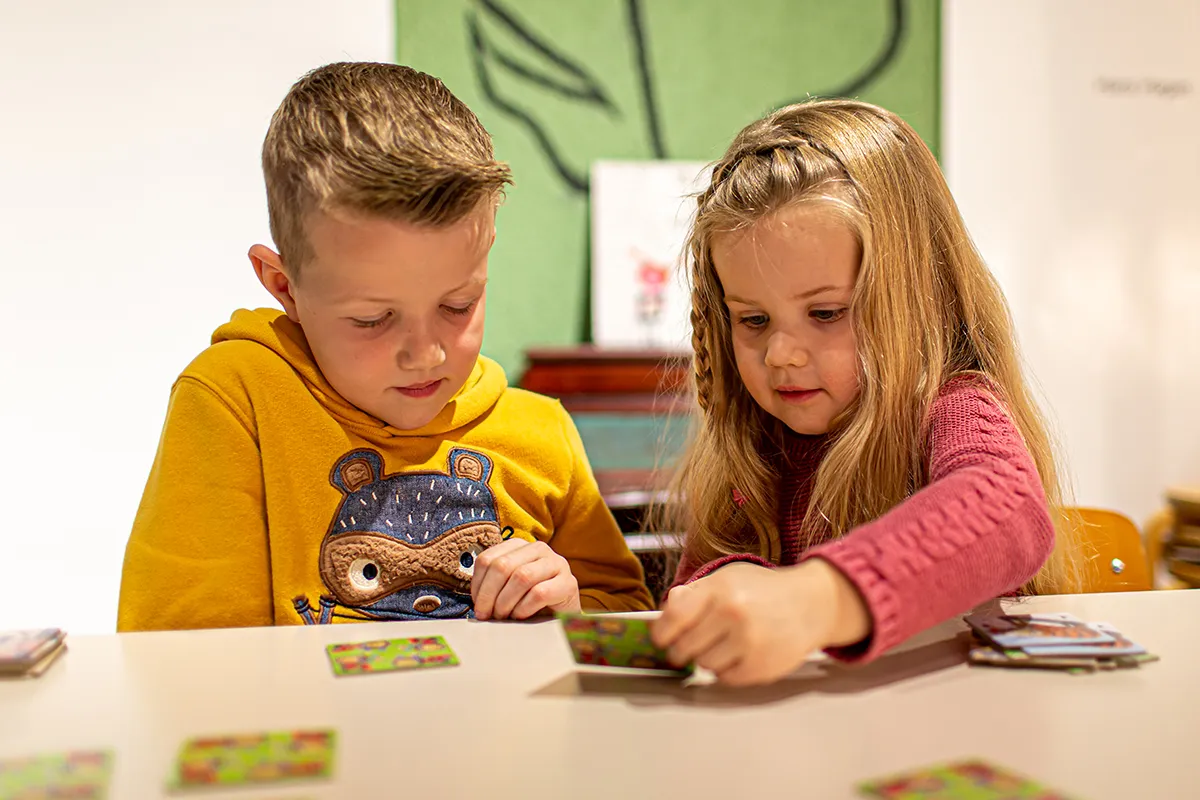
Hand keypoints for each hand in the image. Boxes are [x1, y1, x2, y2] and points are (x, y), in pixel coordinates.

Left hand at [471, 539, 580, 620]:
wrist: (561, 615)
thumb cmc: (530, 602)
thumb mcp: (507, 588)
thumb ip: (492, 586)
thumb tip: (476, 601)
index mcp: (518, 546)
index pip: (487, 559)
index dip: (478, 585)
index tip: (478, 606)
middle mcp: (538, 549)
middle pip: (502, 566)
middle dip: (489, 595)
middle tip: (488, 614)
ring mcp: (556, 563)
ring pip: (521, 577)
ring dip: (506, 602)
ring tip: (504, 616)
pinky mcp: (568, 582)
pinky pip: (539, 593)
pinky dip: (524, 608)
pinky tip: (521, 616)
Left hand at [651, 559, 870, 685]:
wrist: (812, 604)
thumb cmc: (765, 590)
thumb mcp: (728, 577)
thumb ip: (694, 592)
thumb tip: (666, 611)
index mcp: (720, 589)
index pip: (673, 619)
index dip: (661, 633)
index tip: (661, 638)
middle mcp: (733, 615)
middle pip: (684, 647)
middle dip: (681, 649)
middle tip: (687, 647)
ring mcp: (749, 642)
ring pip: (704, 665)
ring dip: (707, 659)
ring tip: (722, 645)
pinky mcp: (762, 667)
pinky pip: (725, 679)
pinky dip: (727, 671)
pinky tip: (738, 654)